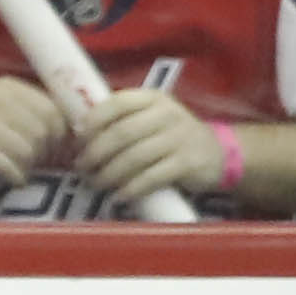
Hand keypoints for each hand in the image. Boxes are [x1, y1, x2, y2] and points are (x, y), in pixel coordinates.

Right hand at [0, 77, 70, 182]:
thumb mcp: (1, 104)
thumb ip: (32, 111)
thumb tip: (71, 134)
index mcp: (10, 87)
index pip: (53, 110)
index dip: (62, 133)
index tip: (58, 147)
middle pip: (43, 132)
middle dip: (46, 152)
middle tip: (39, 162)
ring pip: (28, 150)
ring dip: (31, 166)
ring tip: (23, 170)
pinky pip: (8, 165)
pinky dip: (17, 177)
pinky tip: (14, 179)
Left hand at [72, 84, 222, 205]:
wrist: (218, 153)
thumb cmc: (174, 136)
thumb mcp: (153, 118)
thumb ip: (125, 120)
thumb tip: (80, 135)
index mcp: (153, 98)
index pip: (117, 103)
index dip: (93, 120)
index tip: (77, 138)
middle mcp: (166, 114)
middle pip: (122, 133)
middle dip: (96, 152)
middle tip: (82, 167)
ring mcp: (178, 138)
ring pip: (134, 157)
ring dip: (109, 174)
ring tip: (96, 183)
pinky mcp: (187, 163)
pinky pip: (151, 178)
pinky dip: (131, 189)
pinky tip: (119, 196)